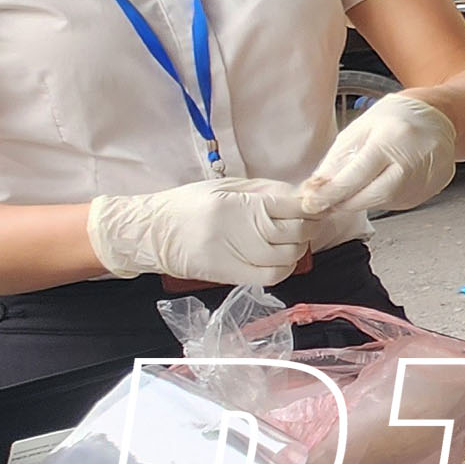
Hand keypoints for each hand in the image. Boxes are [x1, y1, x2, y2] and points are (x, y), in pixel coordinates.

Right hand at [87, 178, 308, 286]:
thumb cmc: (186, 205)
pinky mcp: (230, 276)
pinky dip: (285, 268)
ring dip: (298, 248)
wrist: (150, 233)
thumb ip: (262, 191)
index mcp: (236, 204)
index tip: (314, 204)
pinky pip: (272, 276)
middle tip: (308, 221)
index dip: (308, 207)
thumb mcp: (224, 187)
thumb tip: (298, 196)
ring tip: (293, 239)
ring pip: (287, 256)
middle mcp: (238, 231)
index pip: (289, 206)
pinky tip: (281, 258)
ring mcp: (235, 256)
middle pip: (293, 232)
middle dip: (308, 226)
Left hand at [297, 91, 456, 216]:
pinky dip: (384, 197)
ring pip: (385, 203)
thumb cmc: (397, 116)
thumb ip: (337, 159)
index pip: (355, 176)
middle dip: (345, 202)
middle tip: (328, 201)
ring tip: (359, 184)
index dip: (330, 194)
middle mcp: (413, 160)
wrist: (439, 115)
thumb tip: (317, 188)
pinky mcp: (433, 188)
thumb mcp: (360, 128)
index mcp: (391, 138)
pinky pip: (400, 201)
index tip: (311, 203)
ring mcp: (427, 177)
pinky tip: (383, 181)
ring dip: (364, 199)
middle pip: (371, 196)